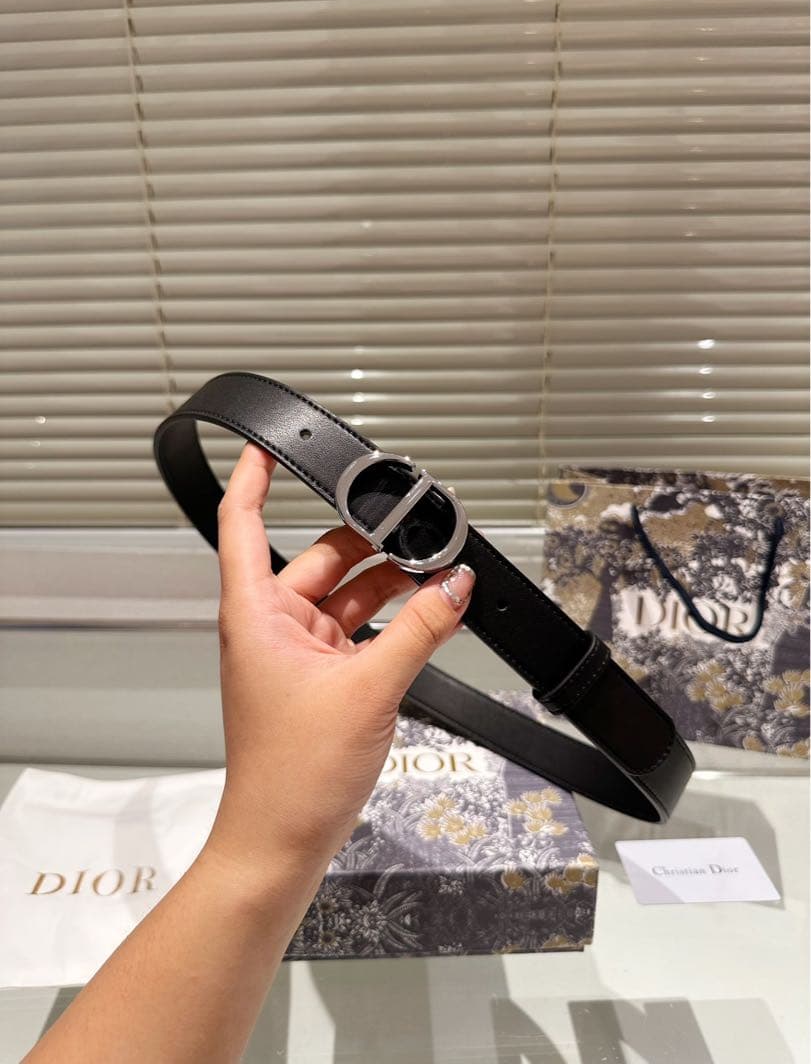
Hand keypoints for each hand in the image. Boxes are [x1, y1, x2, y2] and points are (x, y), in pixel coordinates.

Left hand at [205, 443, 475, 878]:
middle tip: (423, 531)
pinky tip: (428, 616)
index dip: (255, 476)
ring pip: (345, 595)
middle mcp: (271, 626)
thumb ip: (420, 629)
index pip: (243, 522)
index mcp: (256, 614)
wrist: (282, 841)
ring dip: (389, 585)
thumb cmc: (294, 775)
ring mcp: (296, 653)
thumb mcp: (370, 689)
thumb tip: (457, 583)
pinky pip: (357, 630)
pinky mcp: (320, 678)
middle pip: (320, 558)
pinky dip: (391, 621)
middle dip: (371, 543)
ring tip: (438, 575)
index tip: (272, 442)